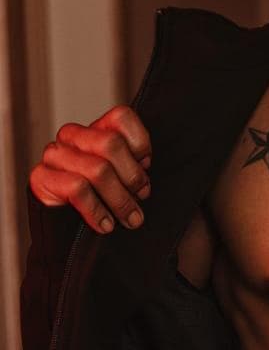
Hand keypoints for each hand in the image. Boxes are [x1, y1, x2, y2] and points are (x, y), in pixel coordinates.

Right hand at [29, 105, 152, 232]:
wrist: (66, 232)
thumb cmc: (100, 201)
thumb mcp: (124, 179)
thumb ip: (133, 167)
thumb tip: (143, 175)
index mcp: (95, 130)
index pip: (121, 118)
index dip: (140, 144)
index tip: (146, 167)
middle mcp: (72, 137)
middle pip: (111, 143)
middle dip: (132, 176)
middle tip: (140, 198)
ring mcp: (55, 155)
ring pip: (97, 169)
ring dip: (119, 199)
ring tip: (129, 218)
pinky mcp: (41, 177)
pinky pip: (77, 188)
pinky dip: (97, 210)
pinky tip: (105, 224)